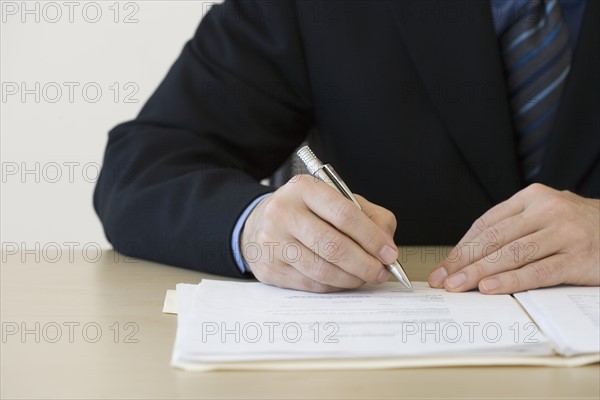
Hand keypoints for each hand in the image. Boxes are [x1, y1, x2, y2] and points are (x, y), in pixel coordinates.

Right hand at [240, 175, 397, 291]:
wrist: (261, 222)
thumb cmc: (306, 211)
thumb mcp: (336, 199)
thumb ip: (369, 216)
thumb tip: (386, 246)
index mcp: (304, 188)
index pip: (344, 214)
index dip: (372, 237)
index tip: (389, 253)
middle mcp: (283, 213)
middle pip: (333, 246)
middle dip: (365, 264)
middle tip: (381, 271)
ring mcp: (273, 242)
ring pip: (323, 270)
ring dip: (352, 278)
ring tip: (365, 276)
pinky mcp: (270, 269)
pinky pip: (312, 285)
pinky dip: (335, 286)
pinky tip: (344, 279)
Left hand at [428, 183, 599, 293]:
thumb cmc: (577, 226)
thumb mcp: (544, 215)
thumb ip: (513, 228)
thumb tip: (468, 255)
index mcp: (532, 197)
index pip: (486, 224)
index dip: (461, 248)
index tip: (443, 267)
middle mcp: (547, 210)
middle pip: (494, 239)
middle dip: (463, 262)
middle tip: (442, 280)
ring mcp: (564, 233)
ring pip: (511, 254)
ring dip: (479, 272)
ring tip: (458, 286)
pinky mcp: (578, 258)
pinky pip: (538, 271)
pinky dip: (511, 281)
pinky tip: (490, 288)